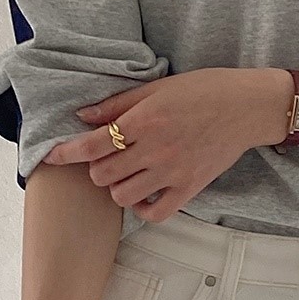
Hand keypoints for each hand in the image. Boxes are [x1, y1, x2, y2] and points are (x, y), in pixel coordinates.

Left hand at [41, 67, 289, 222]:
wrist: (248, 107)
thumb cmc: (204, 90)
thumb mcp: (158, 86)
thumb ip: (118, 104)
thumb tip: (83, 116)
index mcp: (144, 120)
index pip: (92, 145)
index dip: (65, 153)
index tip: (50, 157)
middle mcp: (154, 149)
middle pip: (102, 174)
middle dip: (97, 167)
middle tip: (108, 157)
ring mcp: (172, 172)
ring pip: (122, 196)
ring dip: (117, 187)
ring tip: (127, 173)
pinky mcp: (190, 188)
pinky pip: (154, 213)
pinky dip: (142, 207)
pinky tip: (144, 194)